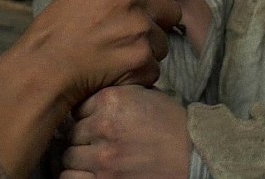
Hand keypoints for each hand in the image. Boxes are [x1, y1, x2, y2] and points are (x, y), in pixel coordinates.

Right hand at [21, 0, 183, 105]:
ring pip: (164, 42)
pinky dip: (139, 73)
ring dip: (147, 50)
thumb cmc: (59, 28)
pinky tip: (115, 70)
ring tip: (117, 53)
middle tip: (132, 34)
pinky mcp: (142, 59)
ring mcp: (140, 29)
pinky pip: (154, 68)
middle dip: (159, 23)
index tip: (163, 0)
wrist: (45, 66)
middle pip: (173, 10)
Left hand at [61, 85, 190, 178]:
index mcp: (111, 99)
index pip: (78, 109)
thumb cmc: (174, 127)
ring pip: (69, 157)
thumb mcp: (147, 96)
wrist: (195, 157)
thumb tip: (92, 98)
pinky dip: (75, 177)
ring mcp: (102, 157)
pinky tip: (89, 175)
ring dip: (80, 160)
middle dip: (83, 140)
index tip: (96, 125)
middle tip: (99, 145)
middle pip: (72, 133)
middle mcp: (102, 126)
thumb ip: (118, 94)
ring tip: (96, 162)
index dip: (87, 118)